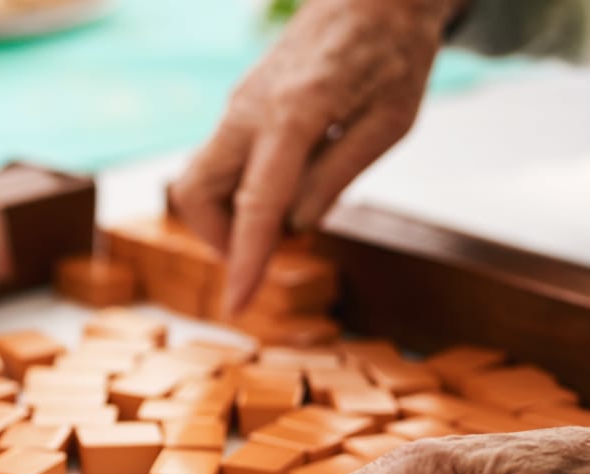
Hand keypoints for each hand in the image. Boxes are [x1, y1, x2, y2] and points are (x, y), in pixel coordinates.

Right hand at [168, 0, 463, 315]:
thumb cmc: (392, 52)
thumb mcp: (390, 121)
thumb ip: (338, 176)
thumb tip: (296, 226)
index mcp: (294, 115)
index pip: (256, 204)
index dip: (244, 260)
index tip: (237, 305)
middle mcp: (249, 110)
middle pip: (196, 194)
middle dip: (221, 238)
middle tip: (269, 252)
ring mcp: (237, 105)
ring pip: (200, 179)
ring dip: (229, 214)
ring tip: (288, 216)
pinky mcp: (240, 105)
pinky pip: (222, 160)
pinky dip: (242, 188)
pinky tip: (291, 181)